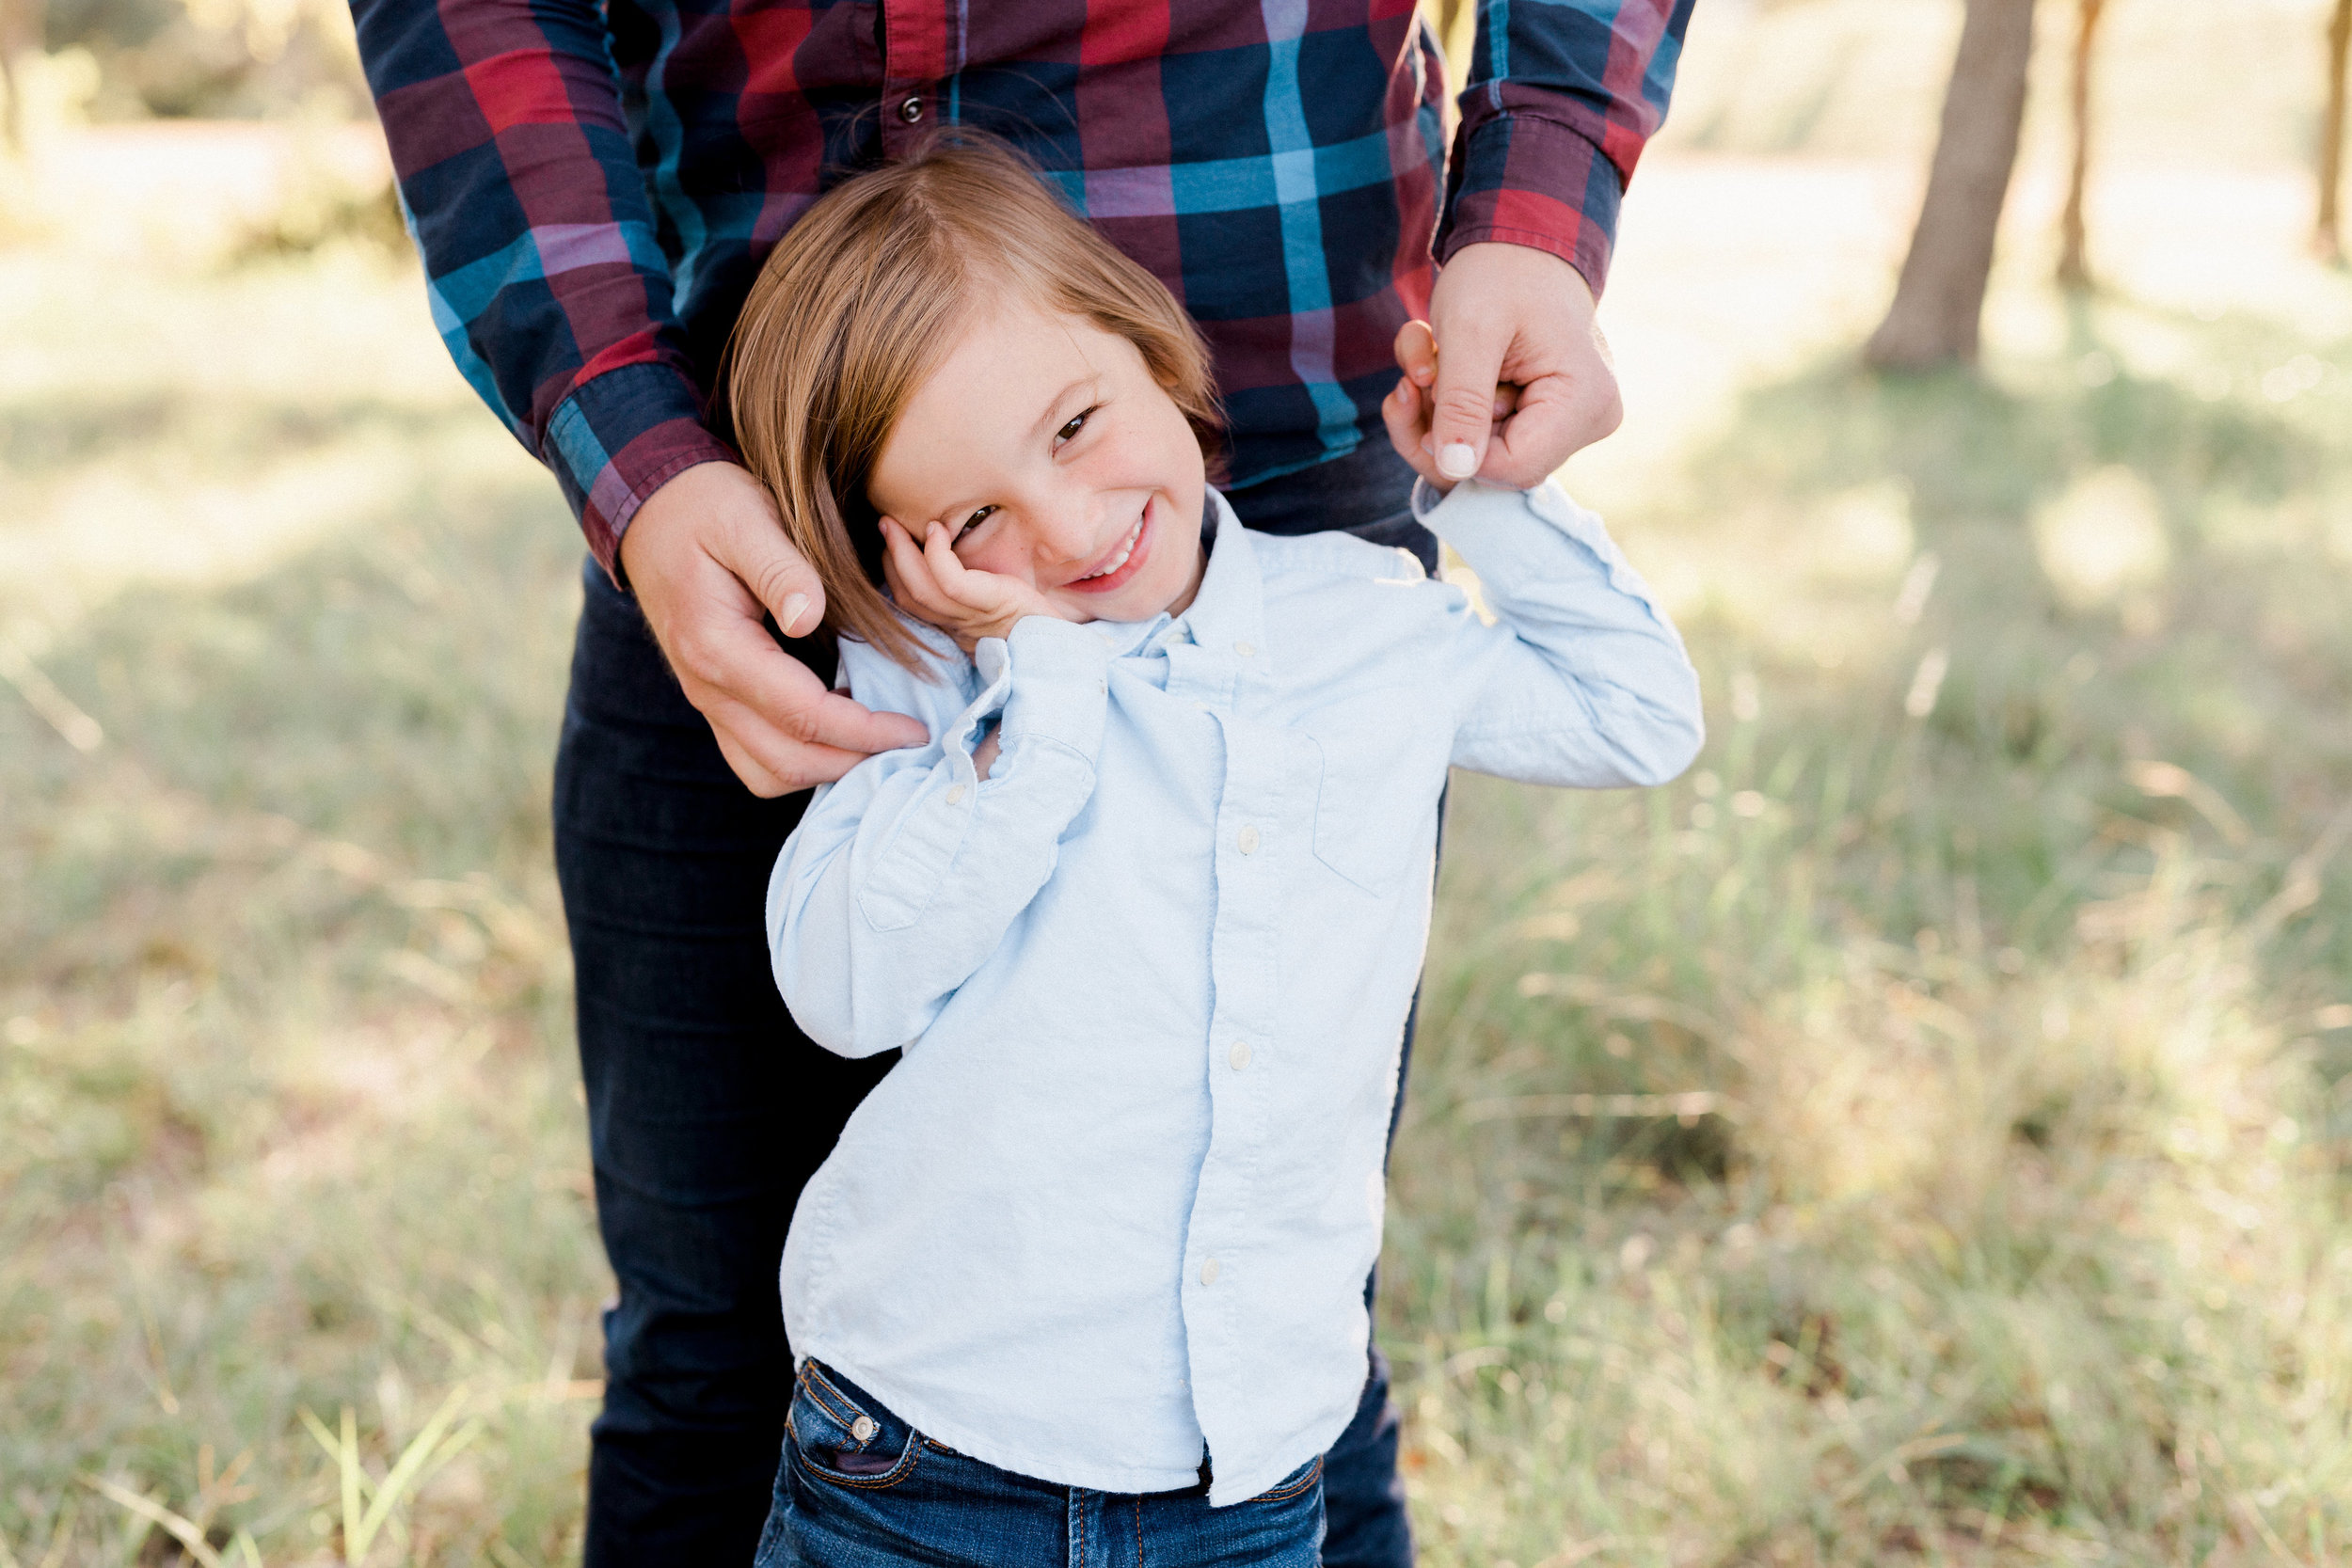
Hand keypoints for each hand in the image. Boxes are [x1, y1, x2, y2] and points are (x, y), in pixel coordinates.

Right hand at [619, 462, 928, 796]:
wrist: (653, 510)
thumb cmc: (705, 506)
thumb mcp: (746, 518)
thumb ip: (781, 569)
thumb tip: (810, 618)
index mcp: (717, 647)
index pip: (801, 715)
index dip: (864, 731)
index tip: (913, 729)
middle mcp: (706, 687)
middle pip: (787, 762)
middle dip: (854, 762)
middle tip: (909, 744)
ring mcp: (707, 699)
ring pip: (767, 773)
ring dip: (825, 770)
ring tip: (878, 744)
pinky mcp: (715, 700)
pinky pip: (756, 756)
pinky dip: (802, 759)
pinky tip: (842, 732)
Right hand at [880, 516, 1064, 652]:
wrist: (1069, 643)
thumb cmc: (1037, 619)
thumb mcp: (998, 602)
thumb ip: (973, 589)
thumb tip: (948, 553)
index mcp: (957, 626)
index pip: (910, 603)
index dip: (893, 572)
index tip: (888, 543)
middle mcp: (959, 626)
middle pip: (908, 596)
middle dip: (890, 558)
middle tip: (884, 524)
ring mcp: (974, 617)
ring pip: (922, 589)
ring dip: (902, 552)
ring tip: (895, 522)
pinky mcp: (994, 603)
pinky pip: (952, 583)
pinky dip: (937, 556)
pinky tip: (935, 531)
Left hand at [1383, 242, 1622, 491]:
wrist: (1518, 239)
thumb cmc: (1499, 271)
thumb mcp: (1470, 331)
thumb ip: (1462, 403)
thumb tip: (1456, 471)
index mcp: (1583, 402)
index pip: (1511, 467)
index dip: (1453, 447)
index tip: (1417, 397)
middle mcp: (1589, 420)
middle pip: (1495, 466)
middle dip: (1439, 423)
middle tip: (1413, 370)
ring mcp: (1570, 420)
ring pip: (1483, 451)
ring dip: (1437, 408)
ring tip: (1426, 351)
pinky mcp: (1546, 415)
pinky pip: (1485, 432)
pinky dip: (1449, 401)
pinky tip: (1438, 356)